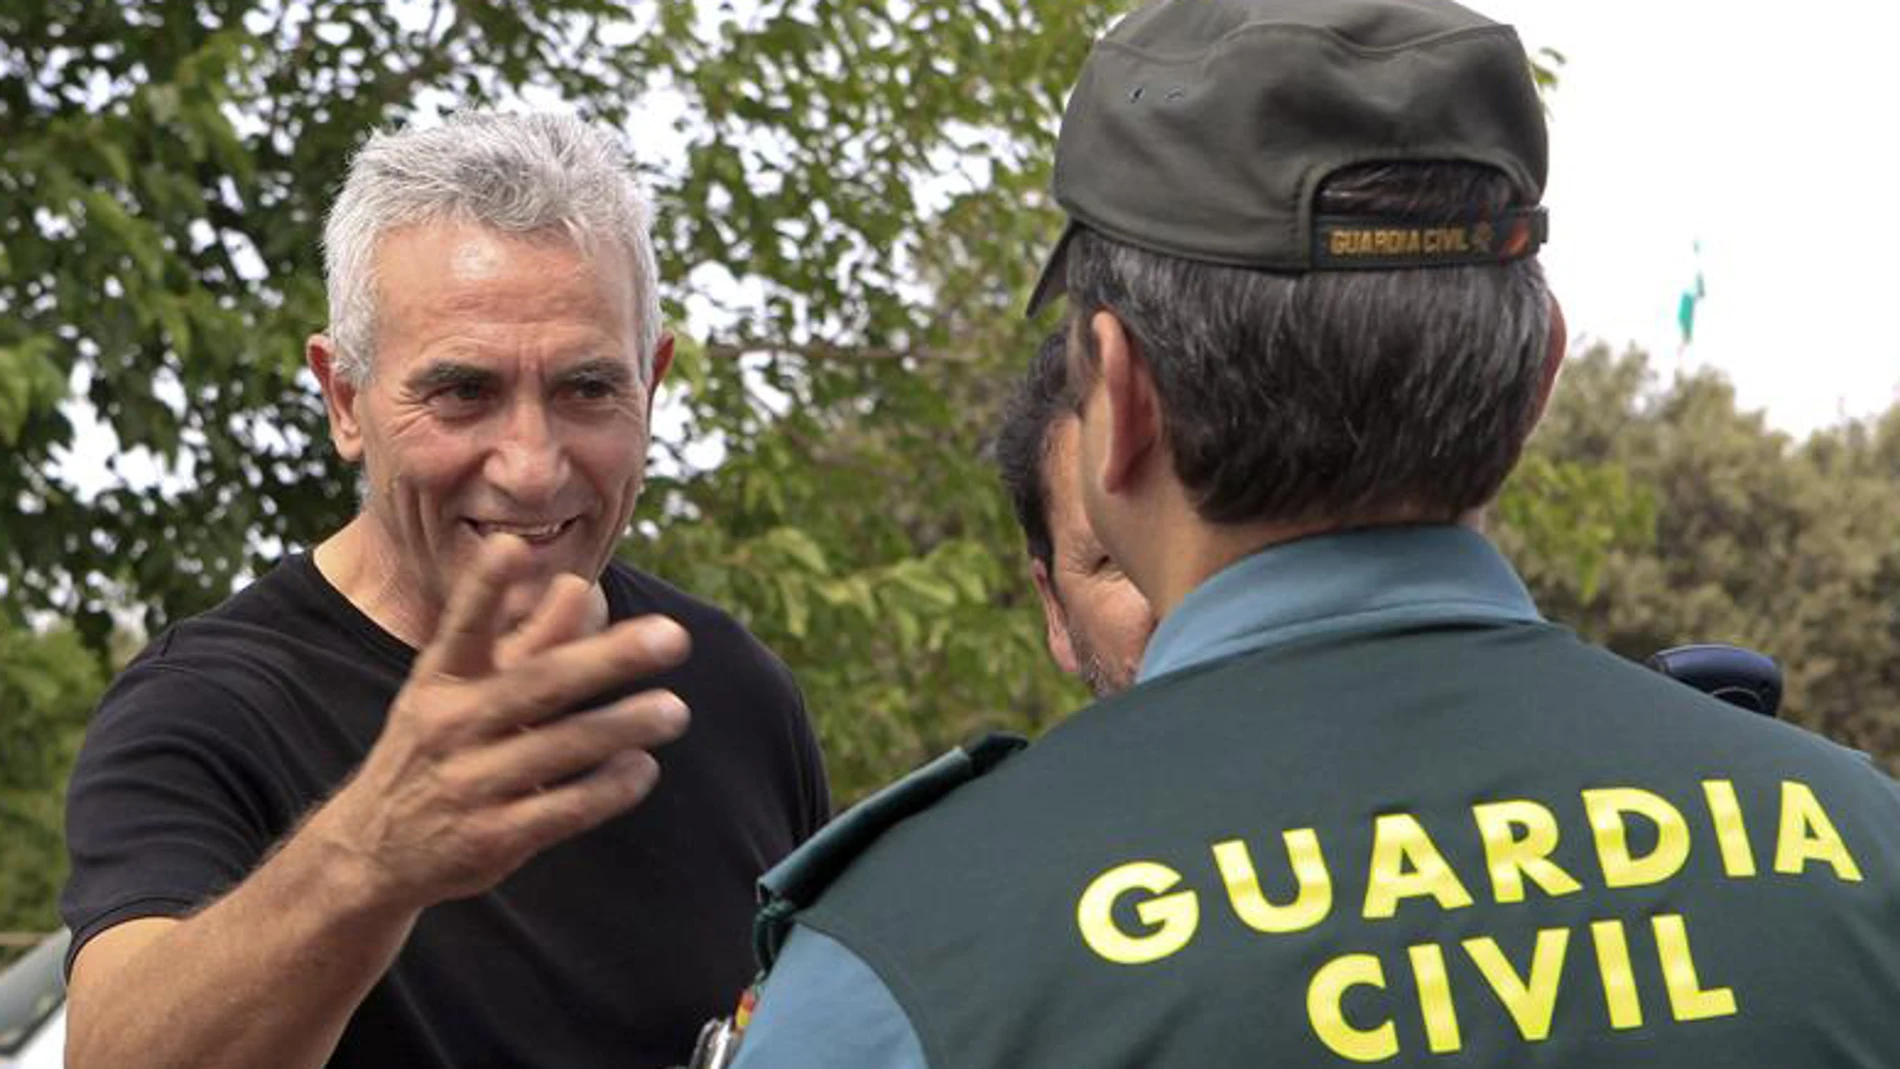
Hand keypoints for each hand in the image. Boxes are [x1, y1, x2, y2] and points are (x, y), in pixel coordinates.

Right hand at [317, 535, 691, 909]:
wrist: (372, 851)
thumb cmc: (436, 747)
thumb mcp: (462, 690)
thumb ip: (526, 640)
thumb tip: (577, 585)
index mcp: (440, 679)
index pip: (463, 626)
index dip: (484, 587)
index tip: (512, 545)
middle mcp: (451, 726)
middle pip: (538, 684)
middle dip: (608, 659)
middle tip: (672, 636)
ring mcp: (470, 784)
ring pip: (561, 747)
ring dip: (624, 725)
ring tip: (673, 709)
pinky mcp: (493, 838)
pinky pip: (564, 808)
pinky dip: (609, 788)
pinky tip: (642, 767)